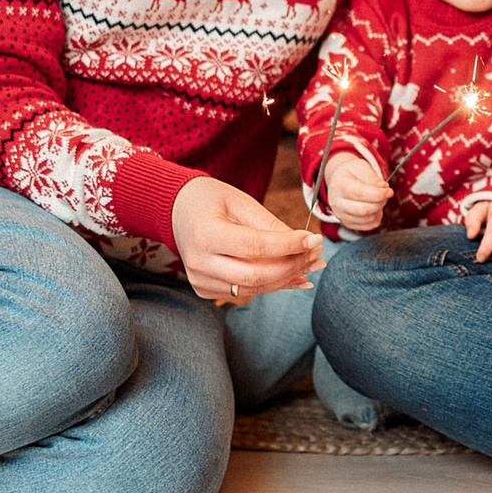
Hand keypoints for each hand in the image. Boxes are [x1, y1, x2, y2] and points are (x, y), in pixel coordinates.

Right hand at [172, 176, 324, 305]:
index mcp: (205, 234)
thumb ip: (270, 225)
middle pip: (257, 275)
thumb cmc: (209, 200)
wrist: (176, 210)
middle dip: (293, 266)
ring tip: (311, 264)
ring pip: (254, 289)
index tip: (314, 240)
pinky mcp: (204, 289)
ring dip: (287, 278)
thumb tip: (303, 244)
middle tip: (316, 255)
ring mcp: (200, 279)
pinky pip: (245, 292)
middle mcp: (199, 262)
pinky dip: (271, 284)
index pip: (255, 247)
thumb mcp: (240, 201)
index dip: (289, 246)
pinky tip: (292, 275)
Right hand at [320, 150, 387, 233]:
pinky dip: (376, 218)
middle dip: (380, 203)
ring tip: (379, 199)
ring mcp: (341, 215)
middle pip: (364, 210)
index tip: (390, 191)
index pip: (360, 193)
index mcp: (339, 185)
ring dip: (379, 210)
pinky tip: (375, 208)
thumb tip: (384, 188)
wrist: (339, 181)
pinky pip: (368, 226)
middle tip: (385, 194)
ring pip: (367, 219)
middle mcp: (337, 203)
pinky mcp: (347, 223)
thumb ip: (373, 178)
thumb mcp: (361, 167)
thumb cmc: (351, 173)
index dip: (378, 194)